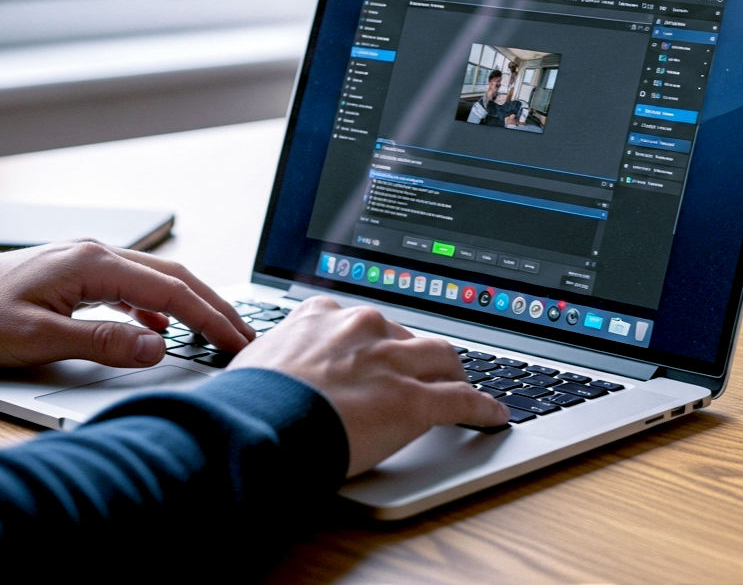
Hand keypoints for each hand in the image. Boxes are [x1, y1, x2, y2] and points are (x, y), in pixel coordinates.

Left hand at [0, 241, 254, 367]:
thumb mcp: (39, 338)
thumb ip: (104, 342)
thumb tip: (160, 345)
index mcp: (92, 263)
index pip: (171, 290)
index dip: (210, 317)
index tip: (238, 341)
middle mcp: (96, 253)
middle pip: (174, 277)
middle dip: (215, 307)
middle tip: (246, 336)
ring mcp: (88, 260)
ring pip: (158, 279)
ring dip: (191, 304)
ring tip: (217, 332)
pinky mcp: (78, 273)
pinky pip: (134, 286)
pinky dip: (159, 305)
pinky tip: (161, 327)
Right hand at [229, 296, 509, 475]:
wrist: (257, 428)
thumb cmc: (248, 403)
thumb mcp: (258, 361)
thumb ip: (282, 357)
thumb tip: (274, 370)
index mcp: (325, 315)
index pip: (366, 322)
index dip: (379, 342)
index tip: (382, 352)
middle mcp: (364, 328)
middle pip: (411, 335)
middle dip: (421, 355)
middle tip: (425, 373)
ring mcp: (392, 362)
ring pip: (443, 358)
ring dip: (455, 374)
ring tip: (462, 387)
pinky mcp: (414, 400)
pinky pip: (462, 400)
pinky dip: (483, 407)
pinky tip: (494, 414)